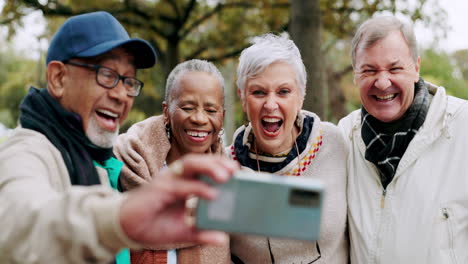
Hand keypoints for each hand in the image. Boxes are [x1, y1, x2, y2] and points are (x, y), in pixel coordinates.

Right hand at [119, 154, 237, 246]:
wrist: (126, 229)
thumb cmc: (153, 225)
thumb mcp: (183, 231)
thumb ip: (201, 232)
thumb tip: (222, 238)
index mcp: (182, 183)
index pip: (203, 168)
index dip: (219, 166)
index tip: (237, 171)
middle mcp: (175, 178)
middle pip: (198, 161)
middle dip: (217, 162)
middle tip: (235, 170)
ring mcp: (167, 181)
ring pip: (190, 165)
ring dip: (209, 167)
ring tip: (226, 176)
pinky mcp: (158, 189)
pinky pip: (181, 185)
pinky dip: (197, 188)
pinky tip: (212, 194)